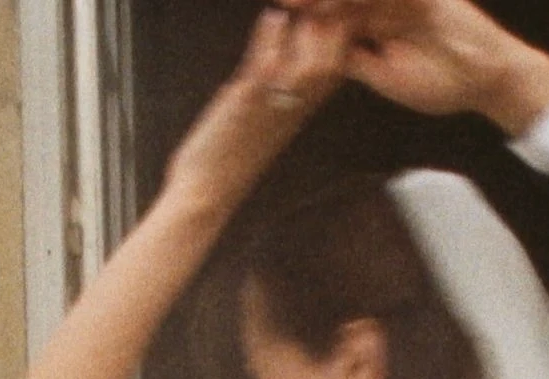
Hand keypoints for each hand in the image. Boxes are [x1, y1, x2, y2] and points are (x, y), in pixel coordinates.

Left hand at [163, 7, 350, 206]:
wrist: (207, 190)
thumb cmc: (228, 153)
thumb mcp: (263, 113)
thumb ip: (277, 85)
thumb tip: (275, 52)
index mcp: (302, 107)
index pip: (338, 63)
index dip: (341, 34)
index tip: (335, 11)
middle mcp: (296, 106)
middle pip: (334, 61)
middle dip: (332, 26)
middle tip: (321, 3)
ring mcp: (275, 105)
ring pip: (311, 64)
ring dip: (307, 29)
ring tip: (297, 8)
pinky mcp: (249, 104)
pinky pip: (267, 66)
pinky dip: (270, 37)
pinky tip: (271, 16)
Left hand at [279, 0, 548, 134]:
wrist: (489, 79)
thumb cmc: (443, 84)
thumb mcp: (385, 76)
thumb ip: (355, 61)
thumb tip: (320, 58)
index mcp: (375, 22)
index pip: (334, 11)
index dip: (308, 11)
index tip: (281, 12)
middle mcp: (386, 4)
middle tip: (287, 0)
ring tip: (308, 1)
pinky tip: (340, 2)